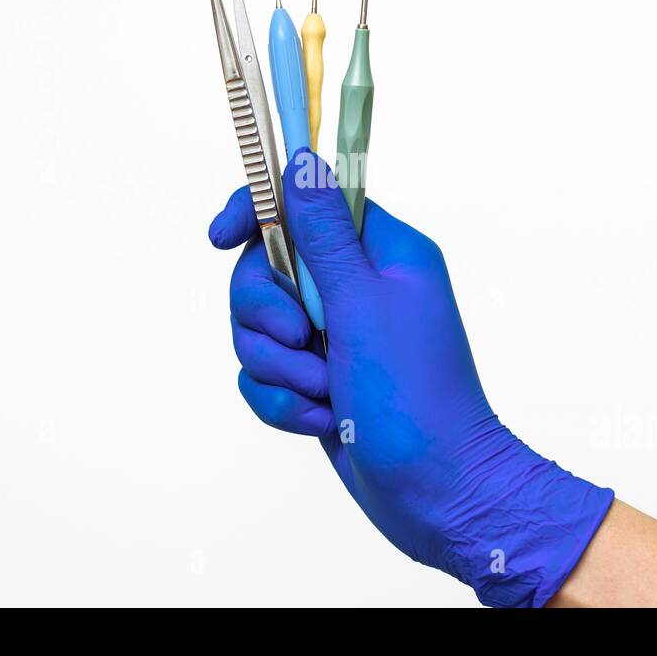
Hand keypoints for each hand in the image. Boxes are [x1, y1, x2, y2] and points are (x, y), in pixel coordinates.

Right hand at [209, 150, 612, 606]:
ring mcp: (335, 337)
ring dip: (280, 367)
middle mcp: (356, 288)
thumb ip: (324, 235)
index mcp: (382, 253)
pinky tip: (319, 422)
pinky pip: (264, 375)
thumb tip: (302, 161)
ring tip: (322, 392)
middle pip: (266, 268)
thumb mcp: (363, 306)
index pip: (306, 203)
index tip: (219, 236)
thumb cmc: (415, 399)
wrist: (438, 494)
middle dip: (268, 313)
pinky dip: (282, 402)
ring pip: (258, 327)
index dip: (258, 211)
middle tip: (301, 338)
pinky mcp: (317, 382)